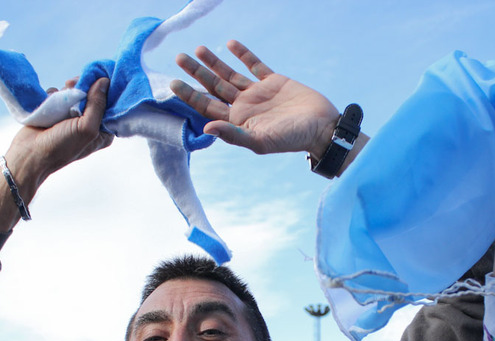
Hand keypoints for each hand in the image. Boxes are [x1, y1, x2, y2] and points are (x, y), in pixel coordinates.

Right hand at [0, 77, 112, 231]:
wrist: (30, 153)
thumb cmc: (61, 146)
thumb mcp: (86, 128)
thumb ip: (97, 105)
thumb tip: (104, 81)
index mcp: (103, 132)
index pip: (113, 107)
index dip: (107, 91)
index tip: (99, 78)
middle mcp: (91, 124)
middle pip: (94, 96)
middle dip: (85, 87)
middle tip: (73, 85)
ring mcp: (73, 117)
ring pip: (77, 93)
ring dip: (69, 90)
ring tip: (61, 93)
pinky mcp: (58, 112)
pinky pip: (61, 95)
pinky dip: (56, 94)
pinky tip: (50, 100)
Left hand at [170, 40, 339, 156]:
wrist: (322, 128)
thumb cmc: (292, 140)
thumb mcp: (260, 141)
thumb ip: (233, 135)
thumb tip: (206, 127)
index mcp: (238, 121)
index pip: (207, 106)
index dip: (190, 95)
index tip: (173, 83)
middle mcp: (244, 106)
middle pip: (214, 87)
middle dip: (196, 73)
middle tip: (179, 58)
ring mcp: (258, 93)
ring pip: (230, 74)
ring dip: (214, 62)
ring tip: (197, 49)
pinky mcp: (274, 81)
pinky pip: (254, 65)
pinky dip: (242, 54)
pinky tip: (229, 44)